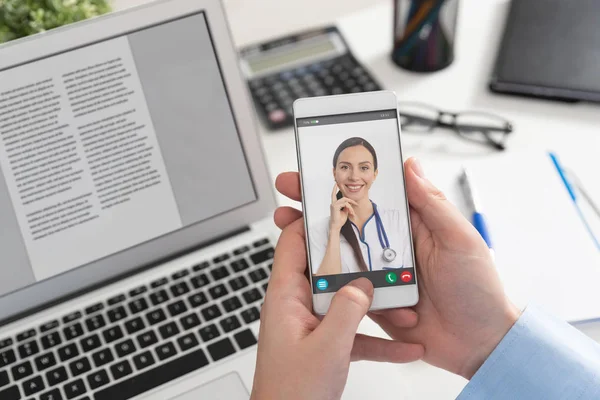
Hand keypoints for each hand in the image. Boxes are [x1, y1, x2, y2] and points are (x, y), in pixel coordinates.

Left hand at [250, 176, 423, 399]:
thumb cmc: (290, 392)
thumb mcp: (327, 348)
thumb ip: (347, 311)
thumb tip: (363, 284)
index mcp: (286, 297)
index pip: (293, 244)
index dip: (311, 222)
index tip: (336, 206)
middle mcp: (297, 306)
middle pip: (327, 270)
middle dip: (359, 265)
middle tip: (381, 248)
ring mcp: (312, 325)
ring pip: (346, 302)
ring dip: (375, 306)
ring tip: (404, 304)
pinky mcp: (324, 344)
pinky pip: (354, 333)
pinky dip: (378, 339)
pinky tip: (405, 347)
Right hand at [272, 159, 520, 381]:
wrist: (478, 344)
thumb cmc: (478, 290)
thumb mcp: (459, 240)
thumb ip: (433, 204)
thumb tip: (410, 166)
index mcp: (412, 224)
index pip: (372, 194)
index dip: (344, 181)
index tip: (315, 170)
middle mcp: (392, 245)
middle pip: (347, 219)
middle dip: (315, 205)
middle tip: (289, 193)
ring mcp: (380, 272)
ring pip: (340, 251)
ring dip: (312, 240)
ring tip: (287, 228)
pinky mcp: (373, 298)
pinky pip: (345, 287)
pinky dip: (327, 278)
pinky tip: (308, 270)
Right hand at [329, 183, 357, 231]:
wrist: (336, 226)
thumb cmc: (339, 220)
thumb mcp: (345, 212)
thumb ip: (346, 207)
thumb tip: (349, 204)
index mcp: (334, 204)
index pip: (333, 194)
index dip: (334, 189)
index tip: (336, 184)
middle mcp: (333, 203)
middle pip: (344, 198)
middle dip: (351, 201)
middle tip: (356, 204)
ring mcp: (333, 205)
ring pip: (345, 201)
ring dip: (350, 207)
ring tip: (352, 212)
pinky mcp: (335, 207)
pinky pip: (345, 204)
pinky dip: (349, 208)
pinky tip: (350, 212)